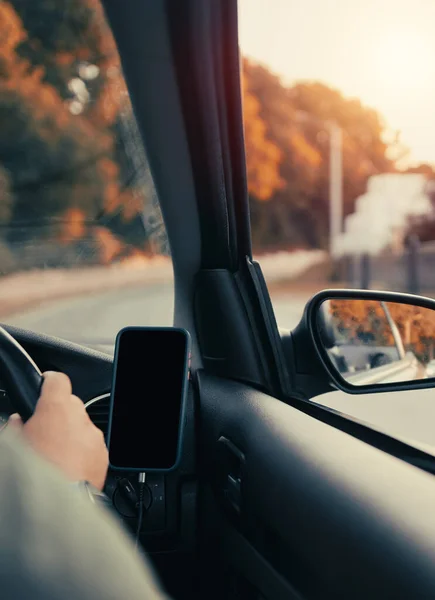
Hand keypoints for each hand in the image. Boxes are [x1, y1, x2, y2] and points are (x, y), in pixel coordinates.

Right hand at [9, 371, 107, 489]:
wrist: (56, 503)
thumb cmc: (32, 474)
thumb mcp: (14, 445)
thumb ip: (16, 426)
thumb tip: (18, 421)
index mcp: (55, 409)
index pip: (57, 380)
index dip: (49, 382)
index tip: (45, 385)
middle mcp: (79, 418)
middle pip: (71, 405)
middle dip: (59, 414)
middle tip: (44, 432)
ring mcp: (94, 436)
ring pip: (83, 426)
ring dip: (72, 435)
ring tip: (56, 456)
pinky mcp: (103, 455)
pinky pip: (92, 445)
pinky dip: (82, 451)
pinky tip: (69, 467)